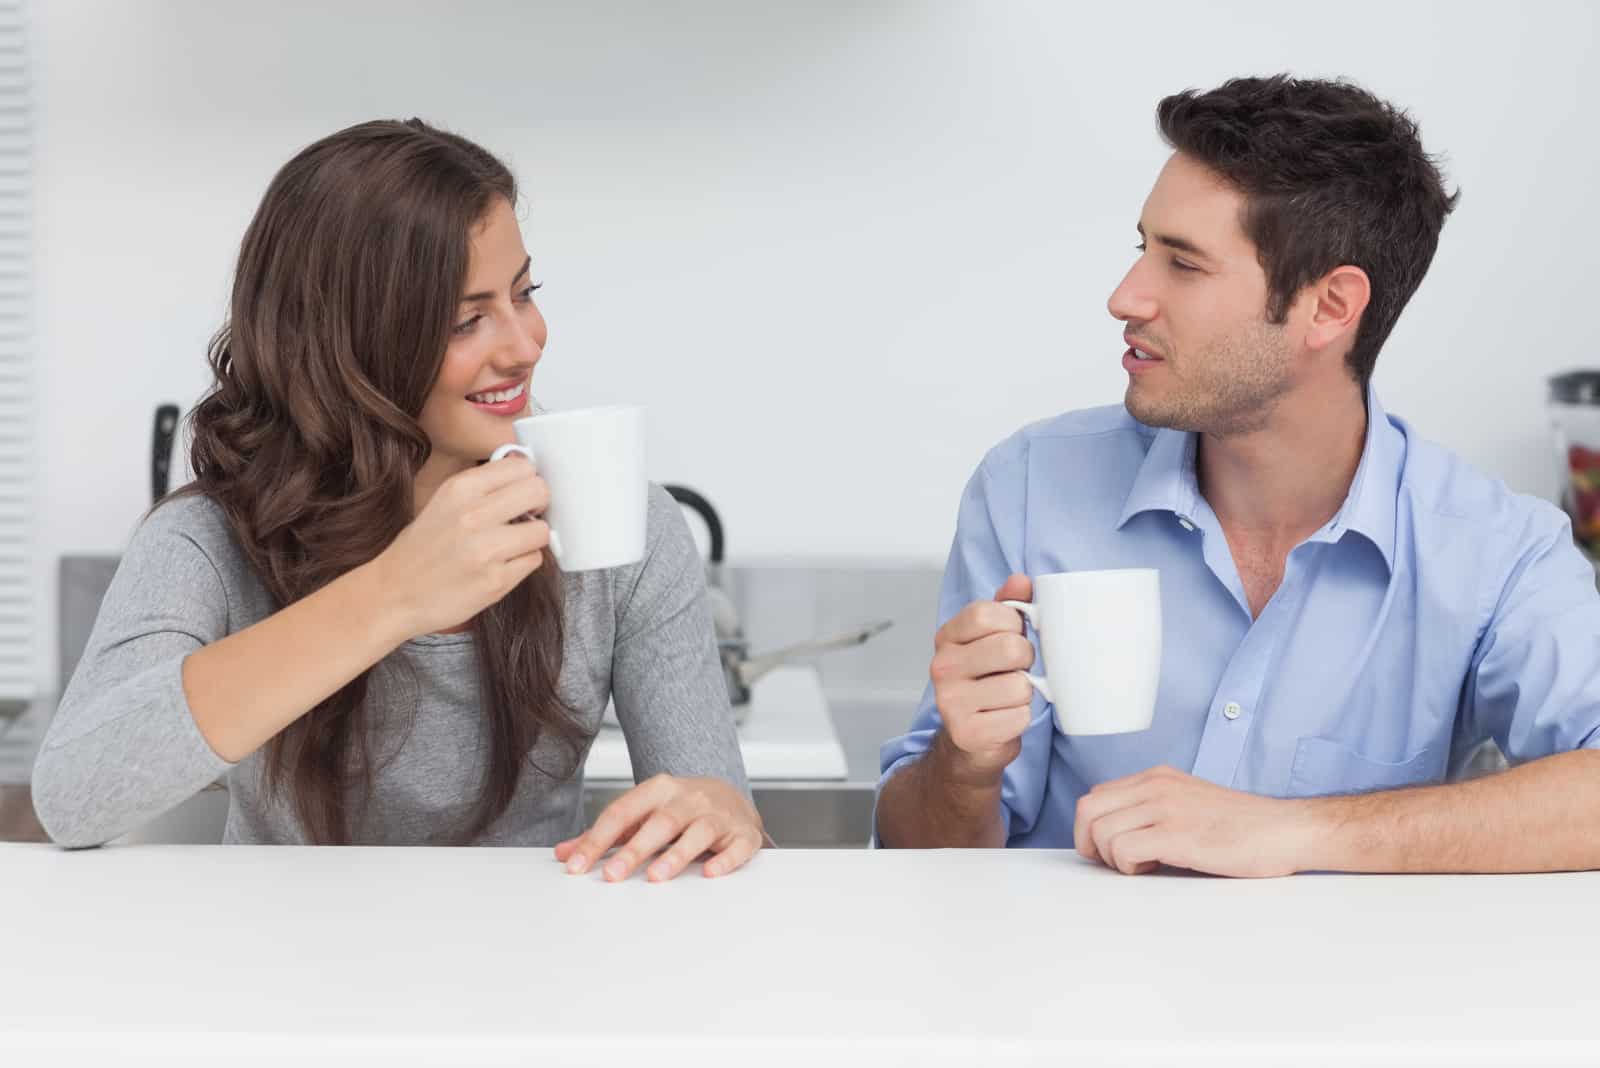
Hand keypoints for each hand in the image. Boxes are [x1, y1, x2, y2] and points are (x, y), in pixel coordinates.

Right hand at [373, 454, 551, 637]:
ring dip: (531, 539)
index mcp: (460, 488)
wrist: (395, 592)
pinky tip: (500, 566)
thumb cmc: (423, 548)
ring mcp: (486, 549)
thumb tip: (527, 472)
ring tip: (509, 545)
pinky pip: (534, 561)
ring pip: (542, 530)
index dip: (527, 480)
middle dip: (538, 504)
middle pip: (538, 492)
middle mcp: (473, 514)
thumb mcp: (445, 501)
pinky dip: (523, 563)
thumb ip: (484, 486)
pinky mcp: (496, 580)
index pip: (522, 466)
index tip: (521, 492)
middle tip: (525, 517)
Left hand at [554, 775, 763, 881]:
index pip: (622, 812)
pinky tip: (710, 873)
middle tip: (612, 875)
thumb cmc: (680, 808)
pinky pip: (737, 846)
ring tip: (656, 876)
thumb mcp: (642, 813)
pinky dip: (725, 860)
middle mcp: (689, 798)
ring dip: (677, 854)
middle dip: (634, 849)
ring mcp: (718, 815)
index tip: (576, 865)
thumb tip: (564, 853)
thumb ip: (606, 834)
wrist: (731, 797)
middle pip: (660, 822)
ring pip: (698, 832)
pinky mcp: (744, 834)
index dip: (597, 840)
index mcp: (659, 789)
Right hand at [929, 574, 1037, 783]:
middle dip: (1025, 661)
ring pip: (1019, 686)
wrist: (969, 741)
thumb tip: (1020, 580)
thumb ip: (1008, 606)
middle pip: (1010, 648)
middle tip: (1015, 671)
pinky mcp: (967, 733)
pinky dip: (1020, 719)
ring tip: (1007, 698)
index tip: (1012, 636)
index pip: (988, 614)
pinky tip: (1004, 719)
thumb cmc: (986, 681)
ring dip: (1024, 695)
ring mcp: (950, 702)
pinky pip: (1019, 717)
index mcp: (947, 637)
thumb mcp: (994, 638)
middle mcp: (942, 667)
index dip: (1013, 624)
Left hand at [1073, 765, 1318, 877]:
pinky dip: (1129, 866)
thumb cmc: (1243, 826)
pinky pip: (1123, 848)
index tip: (1111, 849)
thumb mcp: (1189, 802)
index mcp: (1157, 778)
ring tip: (1144, 864)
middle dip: (1091, 843)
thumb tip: (1117, 834)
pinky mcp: (1177, 834)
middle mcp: (1156, 786)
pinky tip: (1154, 868)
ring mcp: (1166, 808)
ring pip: (1101, 831)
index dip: (1094, 828)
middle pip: (1087, 810)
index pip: (1096, 796)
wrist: (1286, 830)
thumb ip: (1154, 808)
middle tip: (1117, 862)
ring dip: (1114, 857)